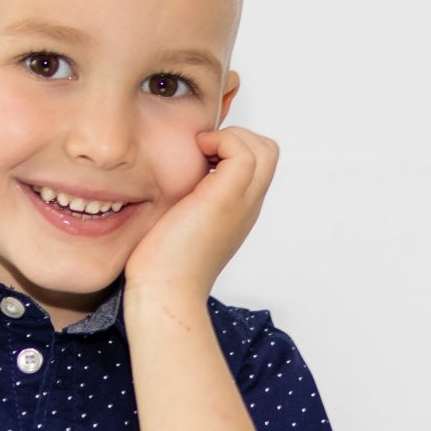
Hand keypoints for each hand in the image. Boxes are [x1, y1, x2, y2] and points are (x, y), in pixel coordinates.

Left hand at [121, 125, 278, 305]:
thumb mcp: (180, 223)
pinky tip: (194, 157)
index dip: (233, 148)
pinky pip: (242, 151)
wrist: (164, 293)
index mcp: (239, 212)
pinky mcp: (225, 199)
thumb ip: (187, 201)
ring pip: (263, 147)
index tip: (200, 158)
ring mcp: (242, 203)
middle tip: (203, 151)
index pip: (257, 164)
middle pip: (268, 151)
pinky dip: (220, 141)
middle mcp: (248, 206)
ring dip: (230, 137)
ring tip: (199, 153)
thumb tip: (169, 181)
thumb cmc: (162, 266)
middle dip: (236, 137)